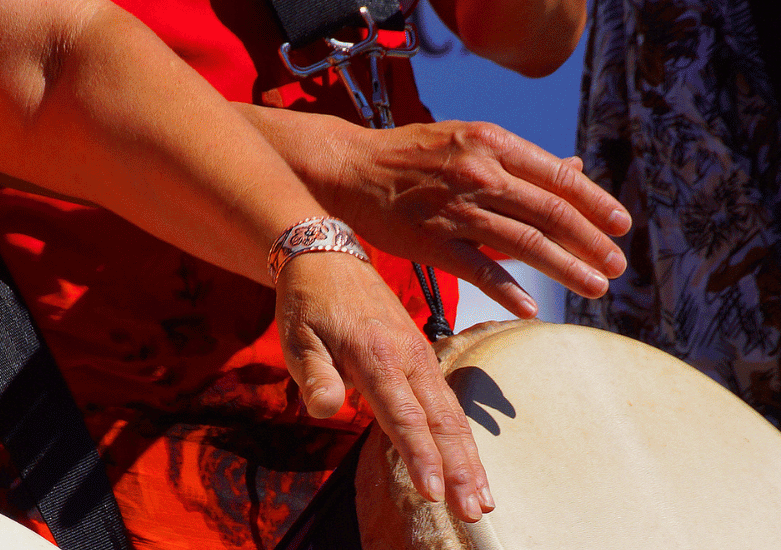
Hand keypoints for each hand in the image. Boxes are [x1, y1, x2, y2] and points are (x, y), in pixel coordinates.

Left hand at [275, 252, 492, 521]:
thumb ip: (315, 375)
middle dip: (461, 469)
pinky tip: (471, 465)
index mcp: (377, 356)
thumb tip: (323, 409)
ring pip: (453, 414)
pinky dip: (463, 437)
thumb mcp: (298, 337)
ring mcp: (421, 357)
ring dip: (470, 459)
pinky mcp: (424, 358)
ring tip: (483, 499)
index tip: (435, 492)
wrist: (330, 258)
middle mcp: (409, 358)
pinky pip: (448, 403)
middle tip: (474, 511)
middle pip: (442, 421)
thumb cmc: (309, 303)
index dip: (422, 458)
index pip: (405, 417)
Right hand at [286, 115, 630, 317]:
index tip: (622, 226)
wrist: (351, 168)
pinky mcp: (431, 241)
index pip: (558, 178)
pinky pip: (479, 270)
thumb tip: (576, 170)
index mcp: (494, 144)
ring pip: (524, 243)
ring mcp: (455, 209)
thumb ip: (523, 161)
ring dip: (566, 268)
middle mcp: (479, 173)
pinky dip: (509, 290)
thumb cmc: (417, 155)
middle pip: (550, 213)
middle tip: (617, 266)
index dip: (596, 204)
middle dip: (591, 243)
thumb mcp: (472, 140)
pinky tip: (534, 308)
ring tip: (595, 287)